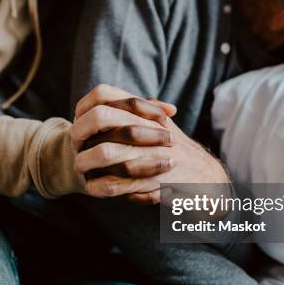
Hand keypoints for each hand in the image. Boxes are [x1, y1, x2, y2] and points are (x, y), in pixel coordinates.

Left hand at [71, 85, 229, 203]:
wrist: (209, 178)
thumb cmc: (177, 151)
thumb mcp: (160, 125)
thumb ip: (137, 110)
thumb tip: (101, 101)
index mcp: (149, 114)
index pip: (109, 95)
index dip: (87, 108)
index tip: (78, 124)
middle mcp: (153, 128)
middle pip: (106, 122)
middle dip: (82, 137)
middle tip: (75, 150)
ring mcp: (157, 154)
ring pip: (111, 154)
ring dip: (89, 163)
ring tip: (81, 171)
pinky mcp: (160, 181)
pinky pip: (124, 183)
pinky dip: (104, 187)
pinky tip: (94, 189)